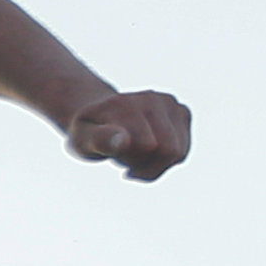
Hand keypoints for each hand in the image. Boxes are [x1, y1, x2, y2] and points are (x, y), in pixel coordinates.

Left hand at [65, 89, 191, 181]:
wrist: (102, 117)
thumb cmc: (89, 134)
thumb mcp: (82, 141)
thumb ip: (100, 140)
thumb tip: (124, 140)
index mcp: (126, 103)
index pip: (148, 147)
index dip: (132, 162)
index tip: (112, 157)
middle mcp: (151, 98)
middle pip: (168, 151)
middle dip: (147, 166)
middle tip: (125, 162)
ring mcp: (169, 102)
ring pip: (178, 153)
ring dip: (156, 166)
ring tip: (136, 156)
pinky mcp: (182, 112)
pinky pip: (183, 150)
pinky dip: (167, 161)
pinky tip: (149, 153)